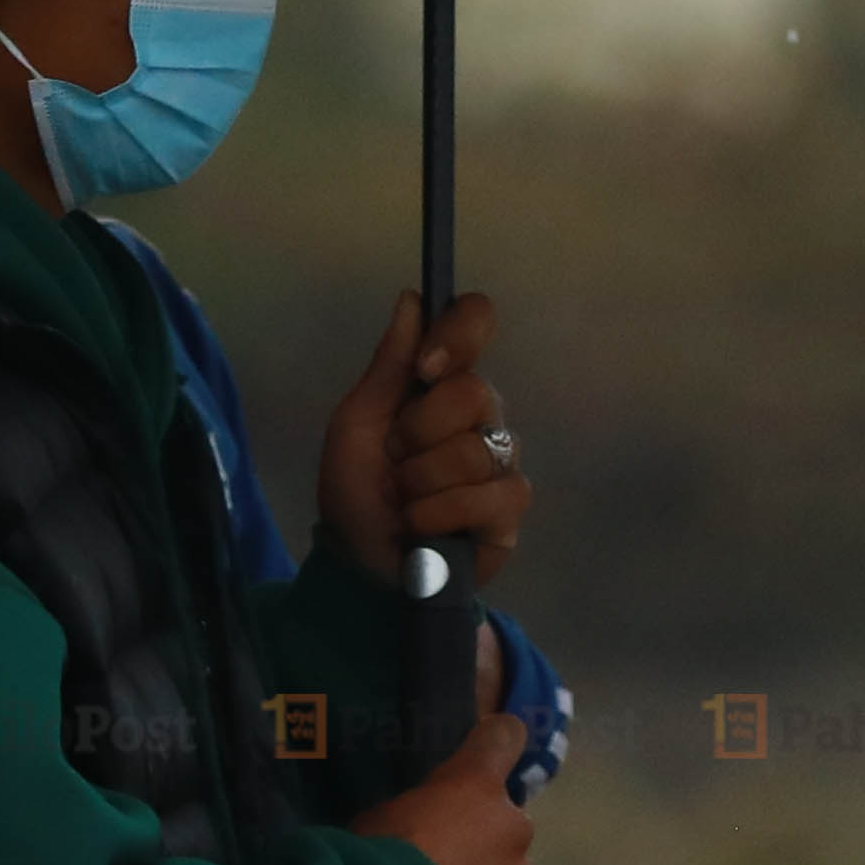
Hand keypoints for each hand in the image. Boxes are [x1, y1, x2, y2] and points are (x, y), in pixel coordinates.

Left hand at [317, 290, 528, 588]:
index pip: (476, 322)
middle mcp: (479, 414)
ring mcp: (499, 461)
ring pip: (475, 450)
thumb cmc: (355, 491)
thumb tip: (412, 299)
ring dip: (421, 484)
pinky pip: (490, 496)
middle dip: (418, 433)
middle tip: (394, 461)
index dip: (459, 333)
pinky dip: (441, 515)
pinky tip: (423, 529)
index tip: (425, 367)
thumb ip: (387, 365)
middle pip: (474, 392)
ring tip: (404, 503)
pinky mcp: (509, 509)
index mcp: (441, 383)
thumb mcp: (356, 424)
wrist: (358, 565)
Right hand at [351, 627, 535, 864]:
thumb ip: (419, 813)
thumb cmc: (371, 861)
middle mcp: (510, 823)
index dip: (499, 741)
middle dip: (480, 840)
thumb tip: (422, 825)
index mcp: (473, 784)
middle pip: (503, 822)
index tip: (497, 743)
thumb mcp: (380, 818)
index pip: (503, 737)